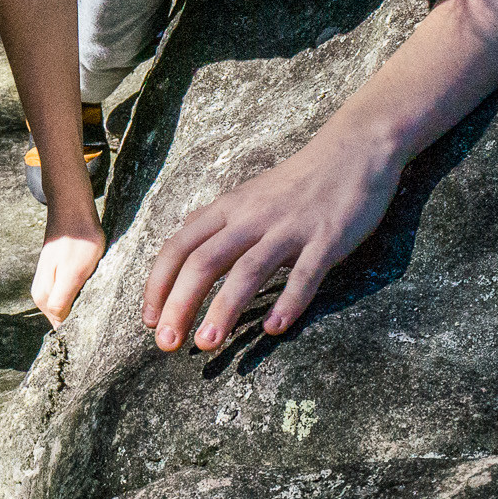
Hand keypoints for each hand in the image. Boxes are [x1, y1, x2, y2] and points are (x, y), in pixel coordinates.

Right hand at [31, 205, 105, 324]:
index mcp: (43, 297)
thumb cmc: (78, 241)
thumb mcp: (74, 273)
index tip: (100, 329)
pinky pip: (69, 294)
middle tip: (104, 315)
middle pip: (63, 318)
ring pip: (67, 307)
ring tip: (101, 301)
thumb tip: (58, 327)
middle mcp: (41, 293)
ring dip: (83, 307)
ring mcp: (48, 283)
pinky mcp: (56, 274)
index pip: (62, 327)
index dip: (81, 330)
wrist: (72, 210)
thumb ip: (61, 300)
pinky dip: (82, 295)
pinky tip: (94, 288)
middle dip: (83, 320)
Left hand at [140, 129, 404, 351]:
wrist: (350, 154)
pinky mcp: (325, 240)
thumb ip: (214, 221)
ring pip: (247, 270)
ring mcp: (288, 229)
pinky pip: (304, 274)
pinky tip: (274, 329)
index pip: (178, 247)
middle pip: (203, 261)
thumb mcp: (244, 197)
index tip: (147, 319)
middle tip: (166, 344)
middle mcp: (250, 218)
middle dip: (180, 304)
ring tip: (206, 344)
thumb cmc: (293, 184)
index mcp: (226, 210)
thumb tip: (181, 240)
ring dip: (224, 309)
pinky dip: (288, 301)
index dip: (158, 283)